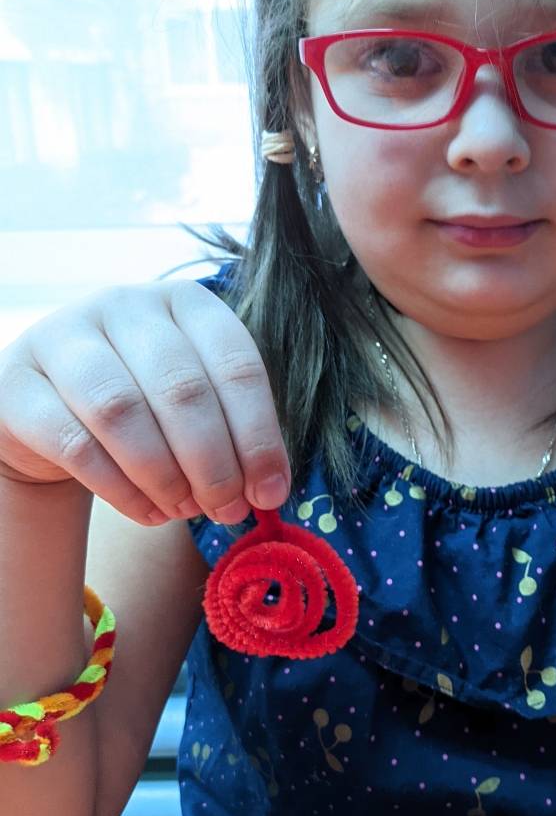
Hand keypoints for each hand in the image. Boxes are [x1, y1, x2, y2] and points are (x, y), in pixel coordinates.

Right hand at [0, 281, 291, 525]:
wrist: (52, 413)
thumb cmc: (145, 405)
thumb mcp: (195, 404)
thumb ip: (234, 435)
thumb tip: (269, 491)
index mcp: (185, 301)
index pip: (236, 363)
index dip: (258, 435)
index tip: (271, 492)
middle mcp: (124, 305)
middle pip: (181, 388)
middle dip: (214, 463)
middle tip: (228, 510)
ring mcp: (63, 336)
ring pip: (123, 412)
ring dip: (165, 476)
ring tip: (186, 511)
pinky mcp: (18, 382)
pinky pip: (75, 444)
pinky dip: (121, 490)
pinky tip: (148, 513)